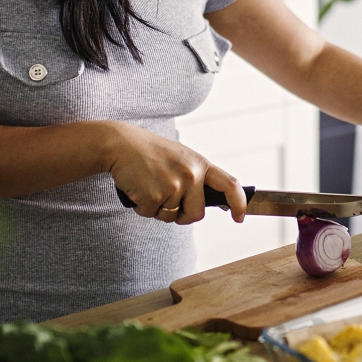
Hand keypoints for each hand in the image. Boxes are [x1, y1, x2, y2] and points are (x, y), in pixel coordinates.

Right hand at [106, 122, 247, 223]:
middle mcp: (191, 175)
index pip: (230, 185)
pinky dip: (142, 207)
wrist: (121, 144)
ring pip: (171, 217)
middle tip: (166, 199)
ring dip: (158, 209)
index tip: (239, 216)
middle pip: (196, 214)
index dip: (239, 203)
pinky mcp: (154, 196)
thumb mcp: (181, 159)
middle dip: (182, 214)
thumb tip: (211, 201)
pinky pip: (151, 215)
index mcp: (200, 164)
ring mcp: (174, 185)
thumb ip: (197, 177)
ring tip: (150, 185)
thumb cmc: (150, 152)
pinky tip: (139, 188)